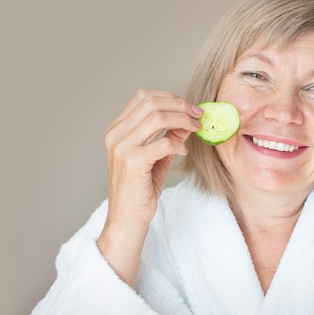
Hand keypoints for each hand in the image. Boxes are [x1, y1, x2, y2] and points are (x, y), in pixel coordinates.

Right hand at [98, 89, 200, 284]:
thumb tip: (190, 118)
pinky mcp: (132, 162)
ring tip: (195, 129)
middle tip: (198, 115)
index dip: (170, 97)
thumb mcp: (157, 156)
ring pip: (157, 117)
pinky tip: (184, 152)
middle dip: (179, 105)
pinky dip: (178, 144)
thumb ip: (170, 135)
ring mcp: (121, 147)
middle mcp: (116, 134)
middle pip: (150, 101)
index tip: (190, 107)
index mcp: (117, 128)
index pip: (143, 97)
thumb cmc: (140, 188)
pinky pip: (163, 143)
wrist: (128, 217)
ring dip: (182, 120)